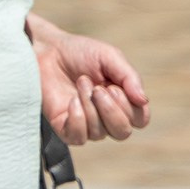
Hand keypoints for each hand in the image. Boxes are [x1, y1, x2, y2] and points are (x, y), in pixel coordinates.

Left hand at [29, 13, 150, 143]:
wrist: (46, 50)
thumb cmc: (80, 53)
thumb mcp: (109, 57)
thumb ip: (129, 77)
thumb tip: (143, 100)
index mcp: (122, 101)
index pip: (139, 120)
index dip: (130, 107)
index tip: (114, 86)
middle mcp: (106, 117)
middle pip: (122, 132)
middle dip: (110, 109)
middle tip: (97, 87)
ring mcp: (84, 124)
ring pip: (99, 133)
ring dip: (90, 106)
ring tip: (81, 83)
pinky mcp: (63, 126)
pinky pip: (78, 138)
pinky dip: (77, 120)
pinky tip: (72, 101)